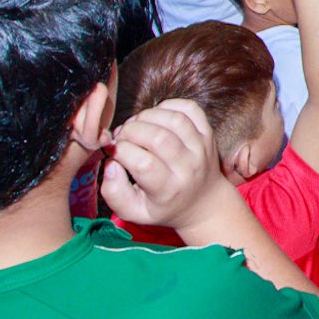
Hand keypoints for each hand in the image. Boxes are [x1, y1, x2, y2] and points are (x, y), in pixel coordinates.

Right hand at [100, 99, 228, 232]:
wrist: (203, 203)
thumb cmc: (162, 206)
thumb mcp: (134, 212)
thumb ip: (113, 192)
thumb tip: (111, 163)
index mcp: (169, 190)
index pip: (144, 164)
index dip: (121, 151)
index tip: (114, 152)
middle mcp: (189, 168)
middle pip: (158, 137)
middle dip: (131, 131)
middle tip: (122, 137)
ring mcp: (201, 148)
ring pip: (174, 119)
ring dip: (148, 116)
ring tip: (137, 126)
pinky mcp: (208, 133)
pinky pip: (190, 109)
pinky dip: (168, 106)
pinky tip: (156, 117)